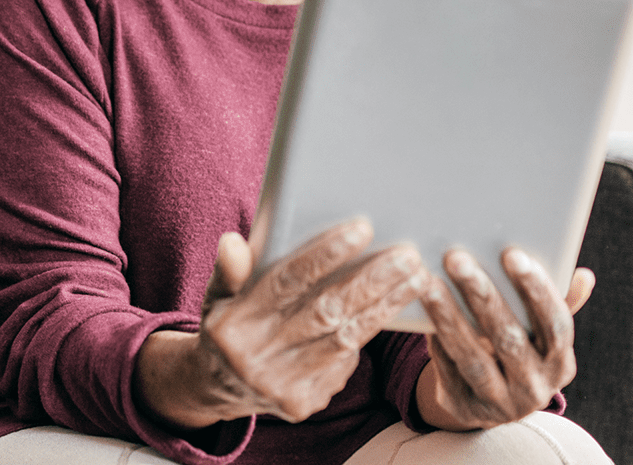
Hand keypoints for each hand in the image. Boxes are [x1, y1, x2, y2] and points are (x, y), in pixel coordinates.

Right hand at [135, 220, 429, 429]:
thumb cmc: (227, 326)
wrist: (218, 388)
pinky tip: (392, 308)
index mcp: (232, 325)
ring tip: (415, 277)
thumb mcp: (217, 296)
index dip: (325, 255)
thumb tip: (233, 241)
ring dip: (385, 306)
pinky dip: (368, 333)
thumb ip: (229, 270)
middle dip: (371, 282)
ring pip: (345, 338)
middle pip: (325, 312)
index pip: (286, 283)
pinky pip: (344, 363)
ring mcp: (281, 386)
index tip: (363, 228)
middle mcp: (255, 359)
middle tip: (407, 256)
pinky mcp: (303, 404)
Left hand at [415, 248, 594, 430]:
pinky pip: (447, 370)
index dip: (537, 290)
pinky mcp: (465, 408)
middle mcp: (536, 388)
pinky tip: (419, 311)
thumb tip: (584, 276)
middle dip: (482, 295)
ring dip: (449, 317)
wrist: (486, 400)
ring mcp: (500, 403)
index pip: (555, 325)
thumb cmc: (515, 347)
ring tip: (429, 283)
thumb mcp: (538, 333)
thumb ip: (557, 303)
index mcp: (560, 364)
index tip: (512, 254)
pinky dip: (434, 339)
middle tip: (457, 258)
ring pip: (473, 358)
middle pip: (509, 339)